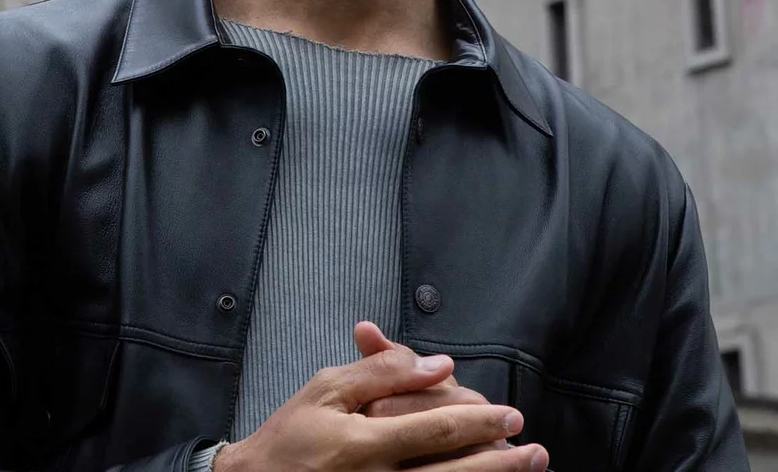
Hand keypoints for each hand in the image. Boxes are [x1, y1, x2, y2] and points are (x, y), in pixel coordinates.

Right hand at [212, 339, 548, 471]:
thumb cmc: (290, 437)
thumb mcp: (327, 388)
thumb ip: (382, 370)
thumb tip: (437, 363)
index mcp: (364, 445)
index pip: (437, 432)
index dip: (479, 422)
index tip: (510, 415)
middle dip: (501, 463)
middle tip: (534, 450)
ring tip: (525, 471)